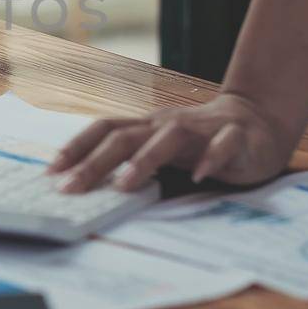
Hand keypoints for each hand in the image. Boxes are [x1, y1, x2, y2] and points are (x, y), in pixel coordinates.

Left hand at [50, 92, 298, 191]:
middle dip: (95, 161)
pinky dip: (211, 158)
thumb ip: (132, 162)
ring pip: (169, 136)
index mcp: (147, 127)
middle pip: (126, 137)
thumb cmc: (198, 142)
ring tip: (124, 184)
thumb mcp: (160, 149)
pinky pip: (223, 145)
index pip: (105, 130)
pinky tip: (200, 176)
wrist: (256, 120)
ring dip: (145, 159)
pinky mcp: (236, 138)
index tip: (51, 172)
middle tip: (71, 188)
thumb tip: (87, 188)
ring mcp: (202, 129)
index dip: (77, 147)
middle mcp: (167, 124)